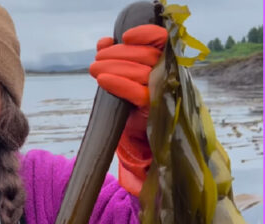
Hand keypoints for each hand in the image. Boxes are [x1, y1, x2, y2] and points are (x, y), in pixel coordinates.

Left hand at [89, 24, 166, 195]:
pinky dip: (120, 84)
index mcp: (166, 67)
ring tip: (94, 69)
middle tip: (97, 59)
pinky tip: (103, 81)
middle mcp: (170, 79)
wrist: (145, 148)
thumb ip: (118, 61)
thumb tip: (104, 41)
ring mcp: (166, 95)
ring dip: (113, 66)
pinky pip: (139, 93)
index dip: (146, 34)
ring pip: (141, 72)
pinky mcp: (157, 112)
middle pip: (147, 56)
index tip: (125, 36)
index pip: (162, 42)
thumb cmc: (136, 111)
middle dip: (118, 54)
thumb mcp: (128, 82)